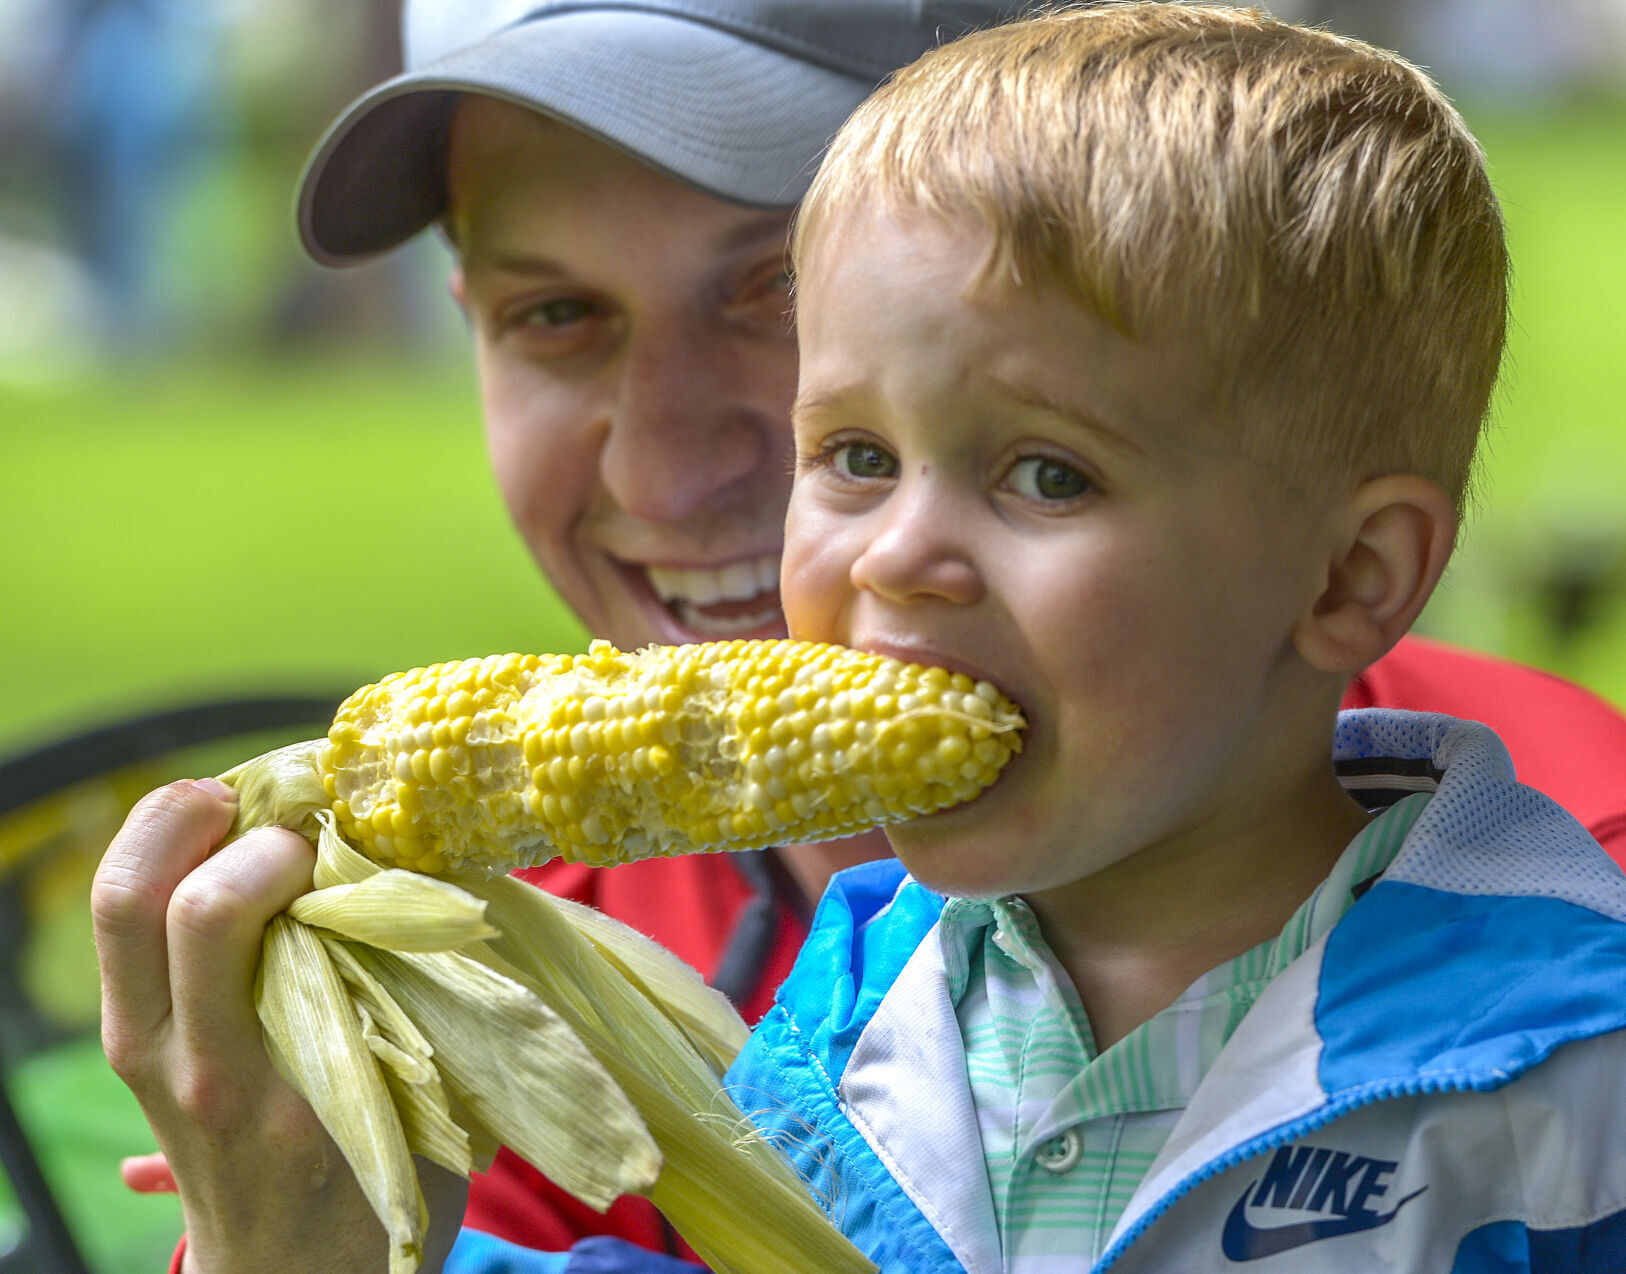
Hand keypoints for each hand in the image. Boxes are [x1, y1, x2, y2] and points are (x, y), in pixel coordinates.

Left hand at [93, 779, 467, 1272]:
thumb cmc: (375, 1199)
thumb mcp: (417, 1109)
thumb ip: (420, 993)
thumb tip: (427, 869)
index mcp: (244, 1077)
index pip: (208, 917)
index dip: (270, 849)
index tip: (335, 849)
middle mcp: (169, 1058)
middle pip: (126, 895)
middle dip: (195, 814)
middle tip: (270, 808)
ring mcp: (139, 1048)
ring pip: (112, 898)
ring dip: (173, 830)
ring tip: (246, 817)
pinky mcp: (137, 1036)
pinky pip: (130, 922)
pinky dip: (173, 863)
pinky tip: (232, 856)